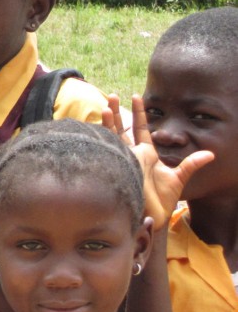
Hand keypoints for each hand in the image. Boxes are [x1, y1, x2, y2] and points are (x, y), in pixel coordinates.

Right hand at [107, 94, 213, 229]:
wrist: (152, 216)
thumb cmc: (163, 200)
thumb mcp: (179, 178)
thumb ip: (191, 164)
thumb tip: (211, 154)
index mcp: (147, 154)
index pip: (140, 128)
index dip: (139, 113)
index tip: (136, 96)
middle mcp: (133, 154)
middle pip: (122, 129)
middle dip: (116, 112)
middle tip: (113, 96)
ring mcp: (123, 159)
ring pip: (113, 136)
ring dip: (108, 122)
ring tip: (105, 106)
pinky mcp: (118, 166)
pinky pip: (109, 150)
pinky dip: (104, 138)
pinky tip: (100, 126)